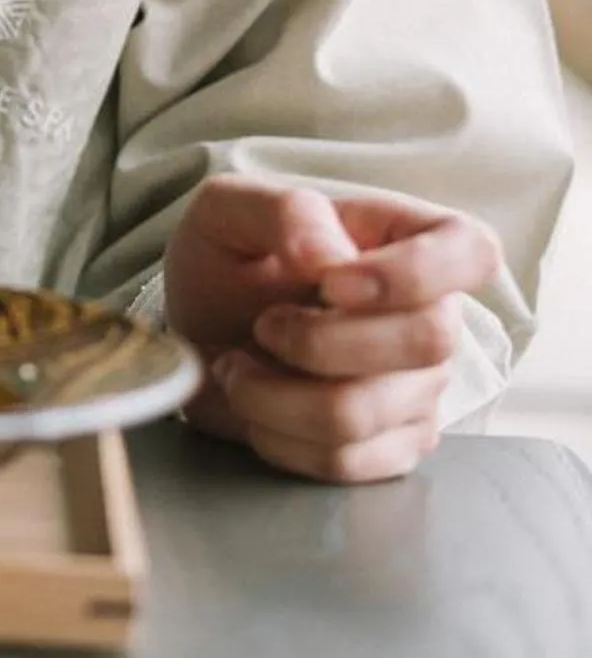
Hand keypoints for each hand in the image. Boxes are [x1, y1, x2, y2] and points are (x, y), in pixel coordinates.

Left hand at [164, 174, 498, 483]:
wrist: (198, 331)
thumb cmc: (227, 260)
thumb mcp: (230, 209)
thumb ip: (284, 212)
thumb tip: (328, 255)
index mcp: (408, 240)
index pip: (472, 251)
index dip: (413, 273)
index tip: (331, 283)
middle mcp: (432, 317)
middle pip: (427, 342)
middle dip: (317, 342)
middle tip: (264, 325)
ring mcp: (420, 388)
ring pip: (367, 411)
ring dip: (273, 395)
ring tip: (238, 366)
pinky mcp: (394, 445)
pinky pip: (346, 461)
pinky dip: (277, 437)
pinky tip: (256, 404)